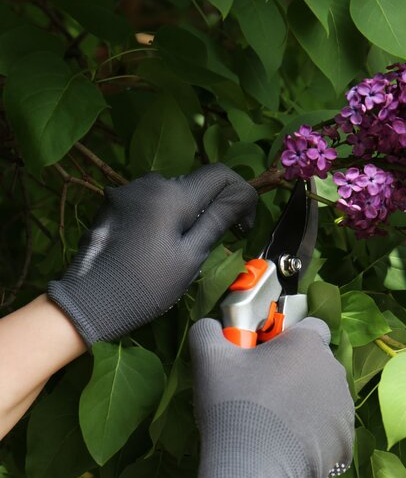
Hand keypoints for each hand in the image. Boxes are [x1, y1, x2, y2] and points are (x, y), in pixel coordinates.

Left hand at [48, 164, 257, 345]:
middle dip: (212, 207)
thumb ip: (219, 219)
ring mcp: (127, 191)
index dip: (241, 195)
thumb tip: (243, 195)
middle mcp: (148, 182)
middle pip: (196, 184)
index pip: (221, 174)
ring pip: (173, 192)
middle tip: (213, 243)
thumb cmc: (147, 285)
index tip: (241, 228)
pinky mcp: (113, 204)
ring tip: (180, 248)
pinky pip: (150, 201)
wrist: (89, 302)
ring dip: (186, 212)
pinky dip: (163, 216)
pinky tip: (154, 246)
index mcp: (172, 194)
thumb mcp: (191, 255)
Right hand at [188, 317, 353, 477]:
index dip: (290, 337)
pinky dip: (313, 435)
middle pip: (317, 363)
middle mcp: (334, 371)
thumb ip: (208, 331)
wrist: (252, 469)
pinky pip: (329, 430)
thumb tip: (210, 324)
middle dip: (296, 371)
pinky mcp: (345, 441)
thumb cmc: (234, 406)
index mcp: (308, 344)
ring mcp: (343, 407)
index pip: (311, 327)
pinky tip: (287, 445)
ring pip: (324, 397)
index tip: (269, 353)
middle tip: (265, 390)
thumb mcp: (209, 360)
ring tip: (274, 422)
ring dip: (306, 403)